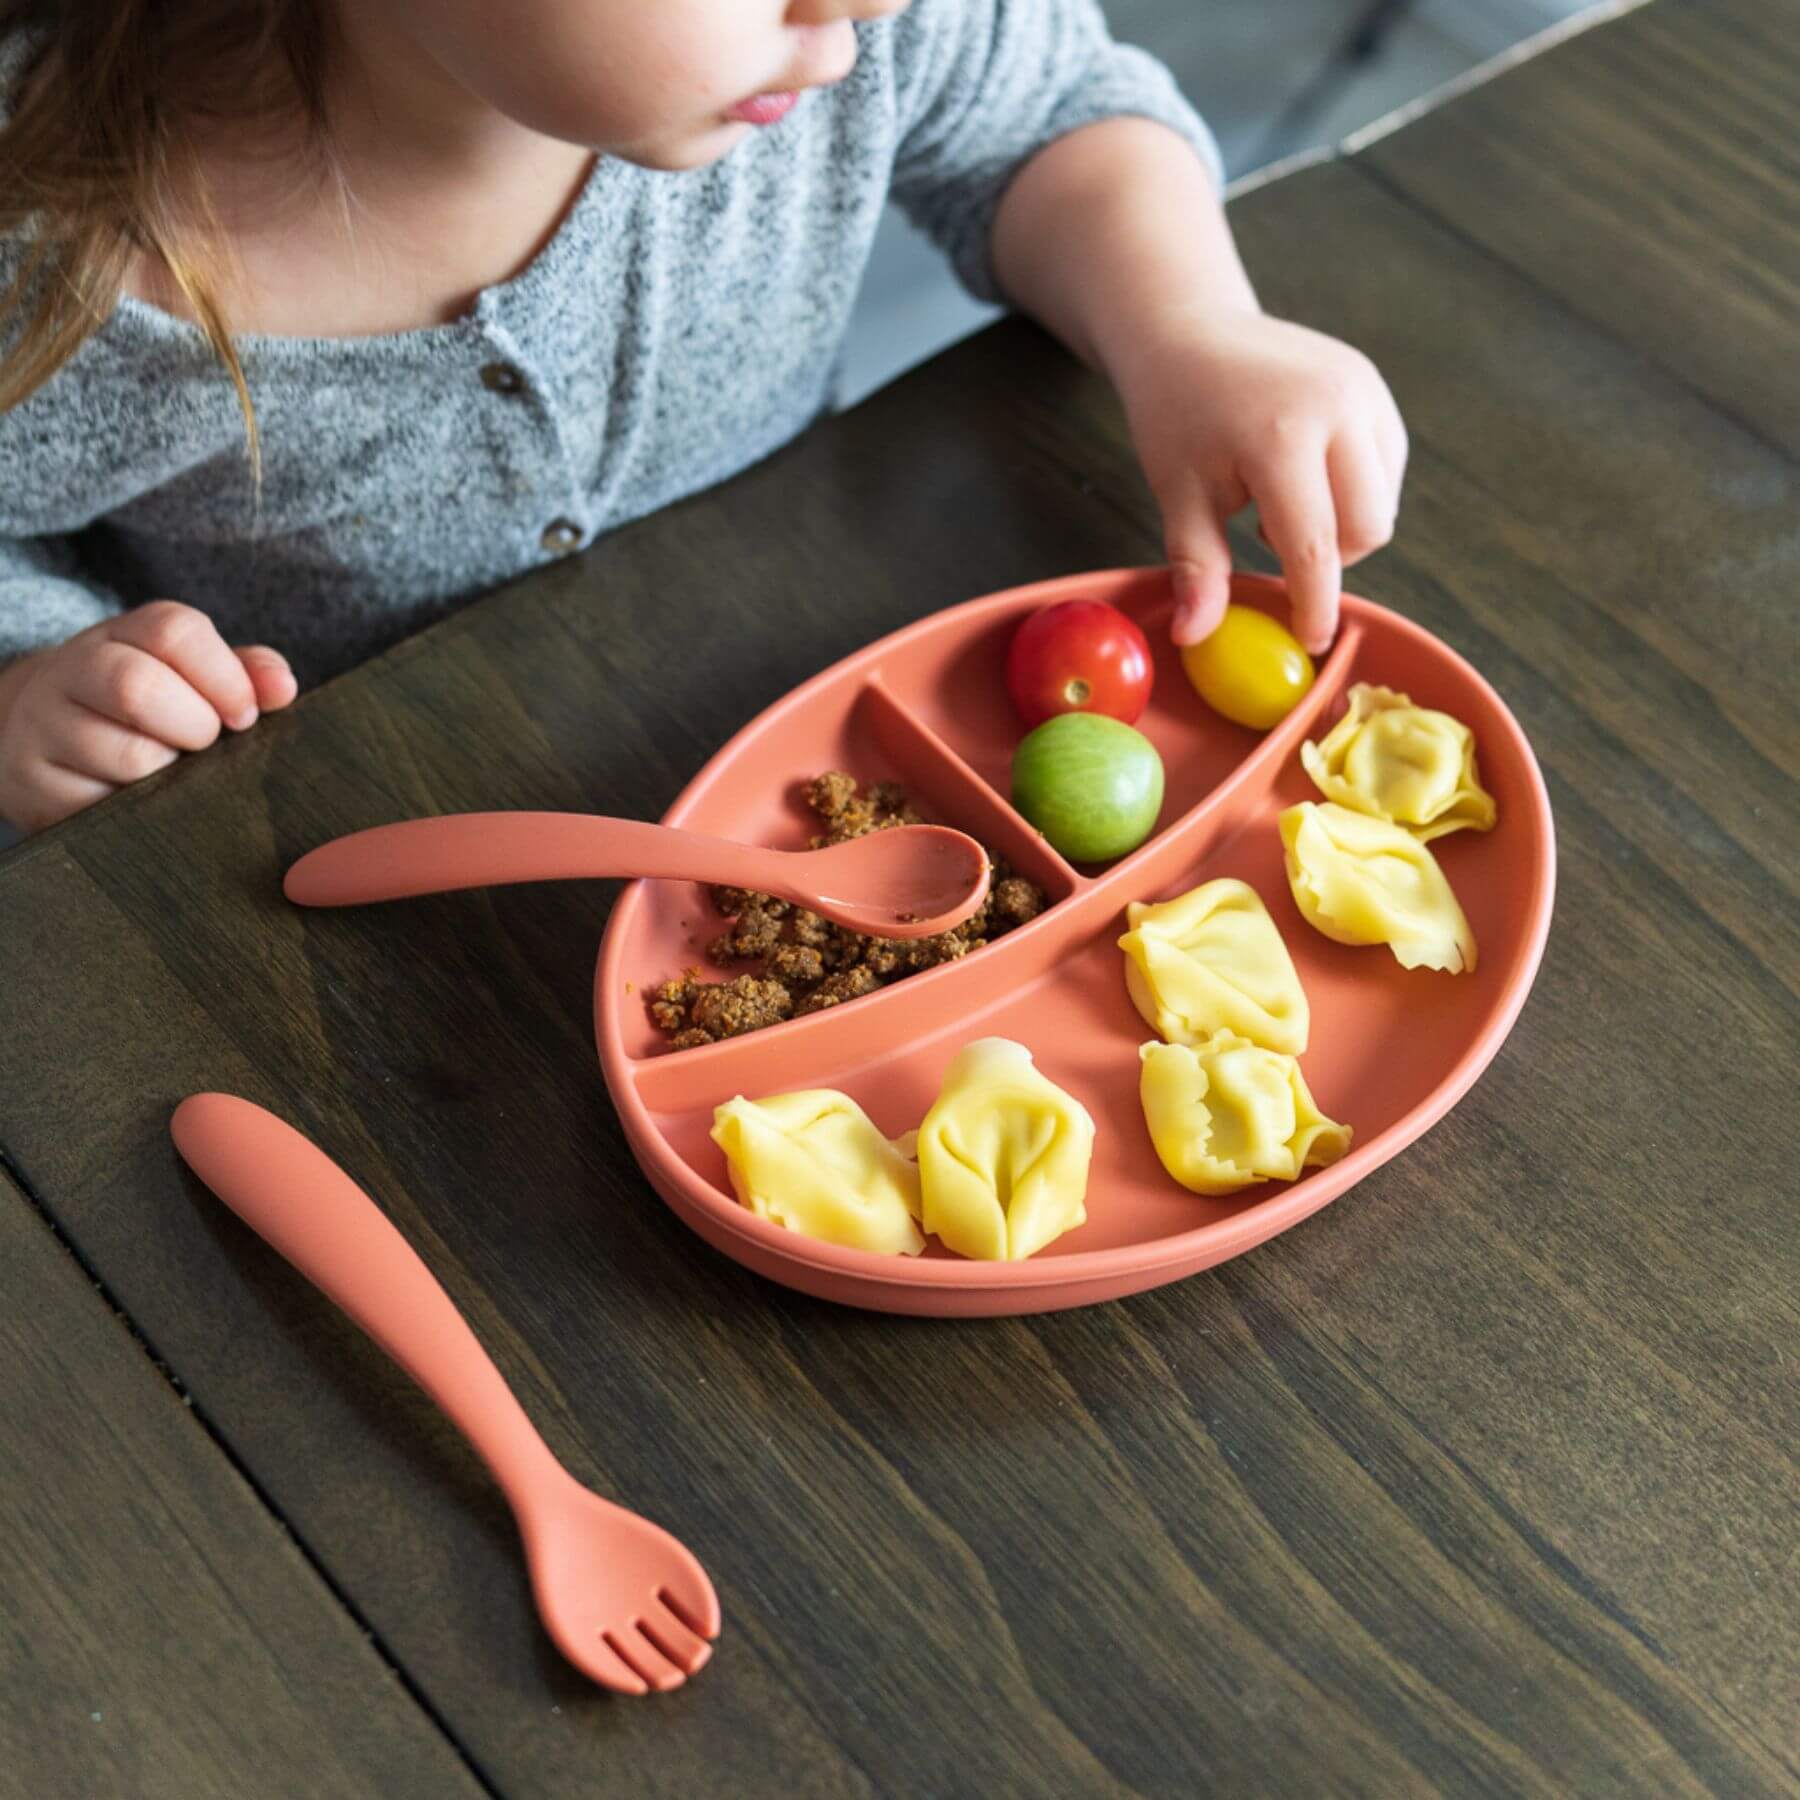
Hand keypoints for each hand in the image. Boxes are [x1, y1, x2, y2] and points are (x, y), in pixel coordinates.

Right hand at [0, 601, 296, 832]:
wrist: (45, 740)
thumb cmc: (143, 711)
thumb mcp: (189, 679)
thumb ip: (243, 675)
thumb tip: (282, 687)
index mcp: (121, 635)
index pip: (174, 631)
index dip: (225, 676)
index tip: (244, 714)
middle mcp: (73, 671)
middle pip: (139, 687)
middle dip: (195, 726)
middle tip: (206, 745)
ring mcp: (45, 727)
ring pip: (129, 755)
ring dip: (173, 773)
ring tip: (174, 772)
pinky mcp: (35, 785)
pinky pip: (104, 805)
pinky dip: (143, 809)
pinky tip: (146, 800)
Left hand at [1118, 310, 1408, 654]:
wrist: (1192, 333)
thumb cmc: (1177, 416)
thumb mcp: (1178, 493)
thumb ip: (1197, 567)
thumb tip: (1196, 636)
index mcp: (1281, 434)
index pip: (1315, 545)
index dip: (1315, 603)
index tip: (1310, 640)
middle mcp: (1338, 406)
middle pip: (1367, 529)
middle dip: (1327, 558)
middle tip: (1266, 537)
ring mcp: (1364, 391)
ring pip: (1383, 504)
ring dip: (1341, 526)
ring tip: (1280, 500)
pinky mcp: (1375, 388)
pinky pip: (1386, 471)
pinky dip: (1353, 494)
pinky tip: (1305, 476)